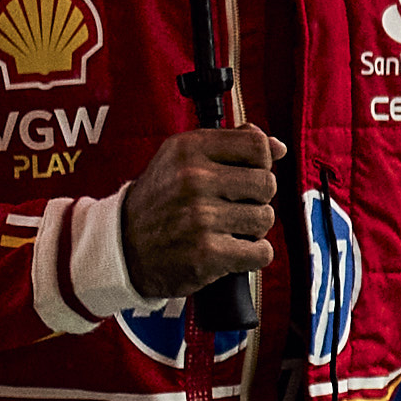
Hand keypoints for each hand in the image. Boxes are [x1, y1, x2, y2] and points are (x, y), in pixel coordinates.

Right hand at [119, 124, 282, 299]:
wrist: (123, 247)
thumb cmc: (161, 201)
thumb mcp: (182, 158)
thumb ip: (230, 145)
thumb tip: (277, 147)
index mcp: (188, 148)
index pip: (257, 145)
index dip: (260, 163)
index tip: (244, 176)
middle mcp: (193, 179)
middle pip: (267, 183)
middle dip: (256, 199)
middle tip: (230, 208)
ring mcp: (200, 217)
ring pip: (265, 218)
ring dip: (252, 229)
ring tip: (225, 229)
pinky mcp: (208, 253)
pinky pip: (262, 251)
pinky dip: (252, 255)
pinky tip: (230, 250)